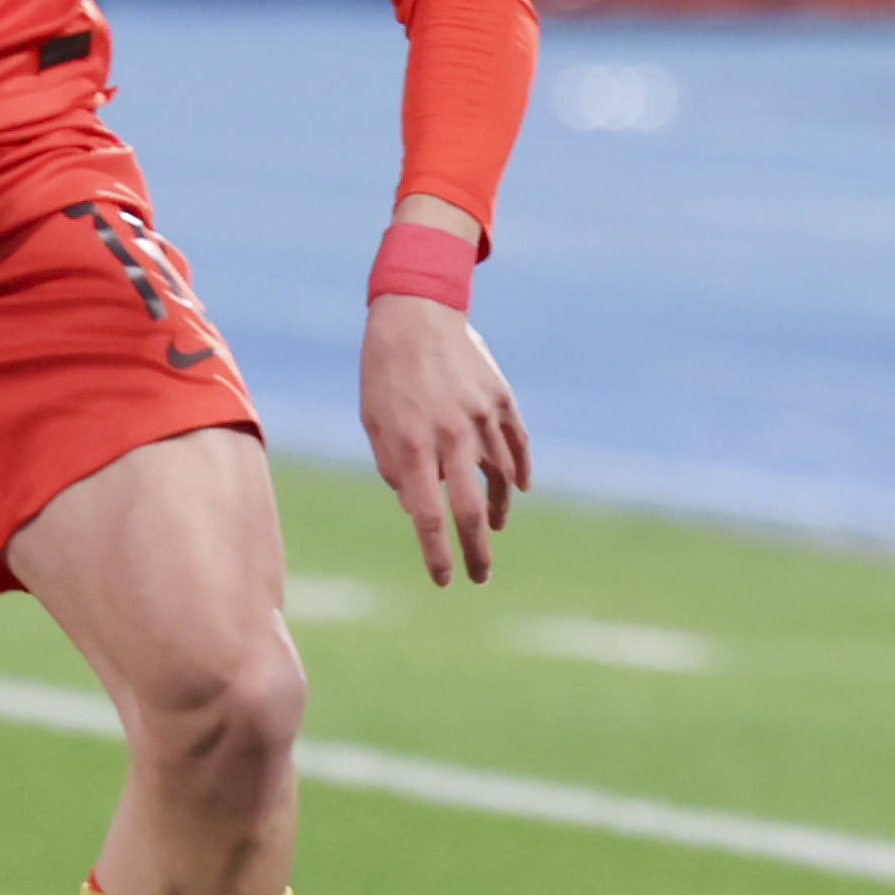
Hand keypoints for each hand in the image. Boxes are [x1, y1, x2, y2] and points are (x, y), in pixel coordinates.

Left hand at [360, 293, 531, 585]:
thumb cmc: (384, 372)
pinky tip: (519, 489)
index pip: (427, 516)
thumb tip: (415, 505)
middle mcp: (451, 436)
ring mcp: (482, 418)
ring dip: (497, 510)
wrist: (416, 314)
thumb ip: (393, 466)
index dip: (435, 553)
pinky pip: (518, 446)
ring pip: (501, 479)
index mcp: (412, 445)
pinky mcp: (502, 401)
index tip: (443, 580)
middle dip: (477, 551)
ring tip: (492, 528)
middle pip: (470, 509)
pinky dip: (520, 472)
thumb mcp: (374, 421)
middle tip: (481, 577)